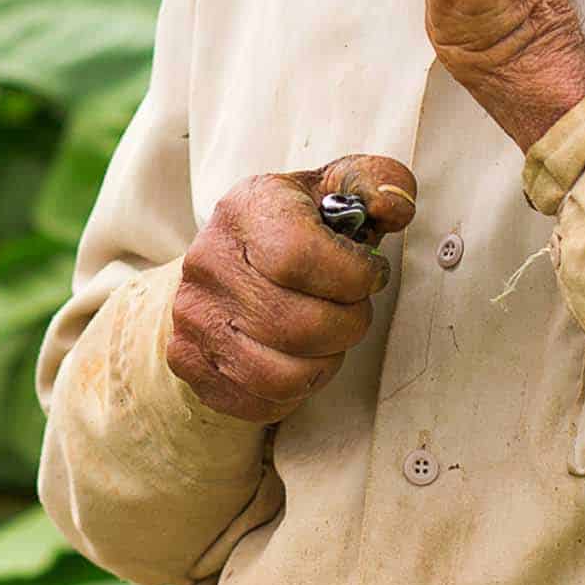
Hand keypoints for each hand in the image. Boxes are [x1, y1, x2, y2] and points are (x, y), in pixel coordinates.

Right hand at [166, 156, 416, 424]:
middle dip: (349, 324)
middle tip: (352, 309)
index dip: (352, 276)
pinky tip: (299, 358)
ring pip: (283, 374)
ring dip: (326, 363)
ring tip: (328, 337)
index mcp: (247, 209)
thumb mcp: (334, 190)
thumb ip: (378, 182)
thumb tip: (394, 207)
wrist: (221, 265)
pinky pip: (262, 402)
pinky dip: (297, 391)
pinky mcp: (190, 361)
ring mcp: (194, 315)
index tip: (370, 274)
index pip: (298, 256)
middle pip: (301, 325)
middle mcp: (209, 261)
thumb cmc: (292, 229)